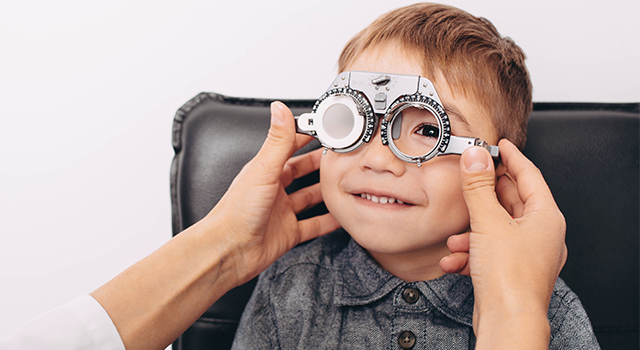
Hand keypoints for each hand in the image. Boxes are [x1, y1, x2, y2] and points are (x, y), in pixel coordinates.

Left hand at [203, 101, 339, 285]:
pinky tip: (340, 216)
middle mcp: (273, 189)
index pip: (290, 146)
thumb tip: (280, 108)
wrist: (228, 251)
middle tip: (342, 154)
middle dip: (321, 162)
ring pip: (310, 196)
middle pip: (302, 170)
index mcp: (265, 170)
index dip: (307, 136)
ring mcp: (282, 211)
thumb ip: (277, 141)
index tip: (326, 128)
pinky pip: (314, 225)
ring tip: (345, 181)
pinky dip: (328, 220)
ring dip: (326, 189)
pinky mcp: (288, 233)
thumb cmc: (236, 213)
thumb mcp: (263, 170)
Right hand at [439, 139, 566, 347]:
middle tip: (470, 179)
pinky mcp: (511, 271)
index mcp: (546, 217)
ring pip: (496, 228)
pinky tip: (454, 259)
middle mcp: (541, 234)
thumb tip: (476, 157)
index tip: (501, 145)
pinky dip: (472, 252)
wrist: (508, 322)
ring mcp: (527, 254)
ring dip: (472, 230)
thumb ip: (478, 187)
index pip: (530, 175)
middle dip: (484, 195)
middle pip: (511, 201)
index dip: (512, 157)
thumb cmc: (509, 278)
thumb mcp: (488, 222)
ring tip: (457, 236)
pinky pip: (490, 251)